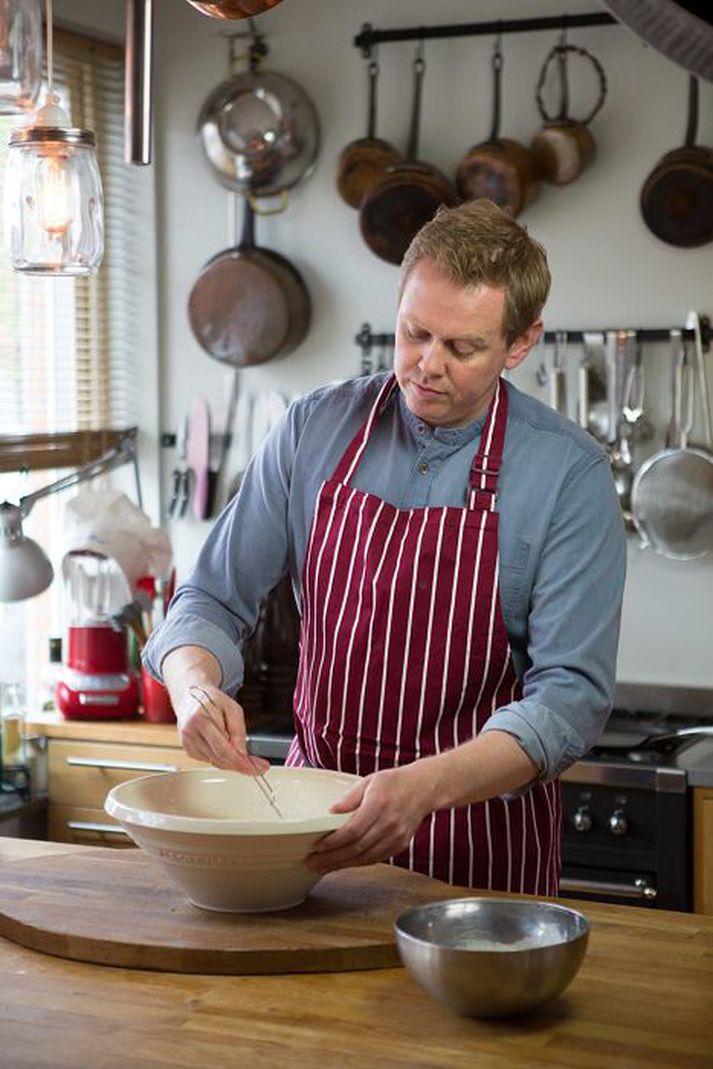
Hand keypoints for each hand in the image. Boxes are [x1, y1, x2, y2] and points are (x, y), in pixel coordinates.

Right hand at [173, 682, 267, 775]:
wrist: (191, 697)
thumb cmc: (212, 700)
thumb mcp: (232, 708)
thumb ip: (238, 730)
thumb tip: (242, 752)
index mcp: (201, 718)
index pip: (222, 748)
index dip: (240, 762)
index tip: (254, 768)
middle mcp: (190, 732)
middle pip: (219, 758)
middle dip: (240, 765)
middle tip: (257, 767)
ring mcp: (187, 742)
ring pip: (215, 761)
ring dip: (232, 762)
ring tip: (244, 755)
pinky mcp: (188, 749)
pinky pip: (209, 760)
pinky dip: (221, 758)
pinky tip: (226, 748)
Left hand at [306, 764, 434, 873]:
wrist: (424, 789)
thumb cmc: (395, 782)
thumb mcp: (369, 781)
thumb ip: (349, 798)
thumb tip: (330, 812)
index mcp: (379, 805)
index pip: (353, 831)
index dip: (333, 842)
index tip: (317, 847)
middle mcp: (389, 824)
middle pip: (357, 848)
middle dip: (332, 858)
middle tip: (312, 862)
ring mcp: (396, 837)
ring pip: (365, 858)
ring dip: (342, 865)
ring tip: (322, 867)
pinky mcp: (400, 845)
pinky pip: (375, 859)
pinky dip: (357, 863)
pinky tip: (343, 863)